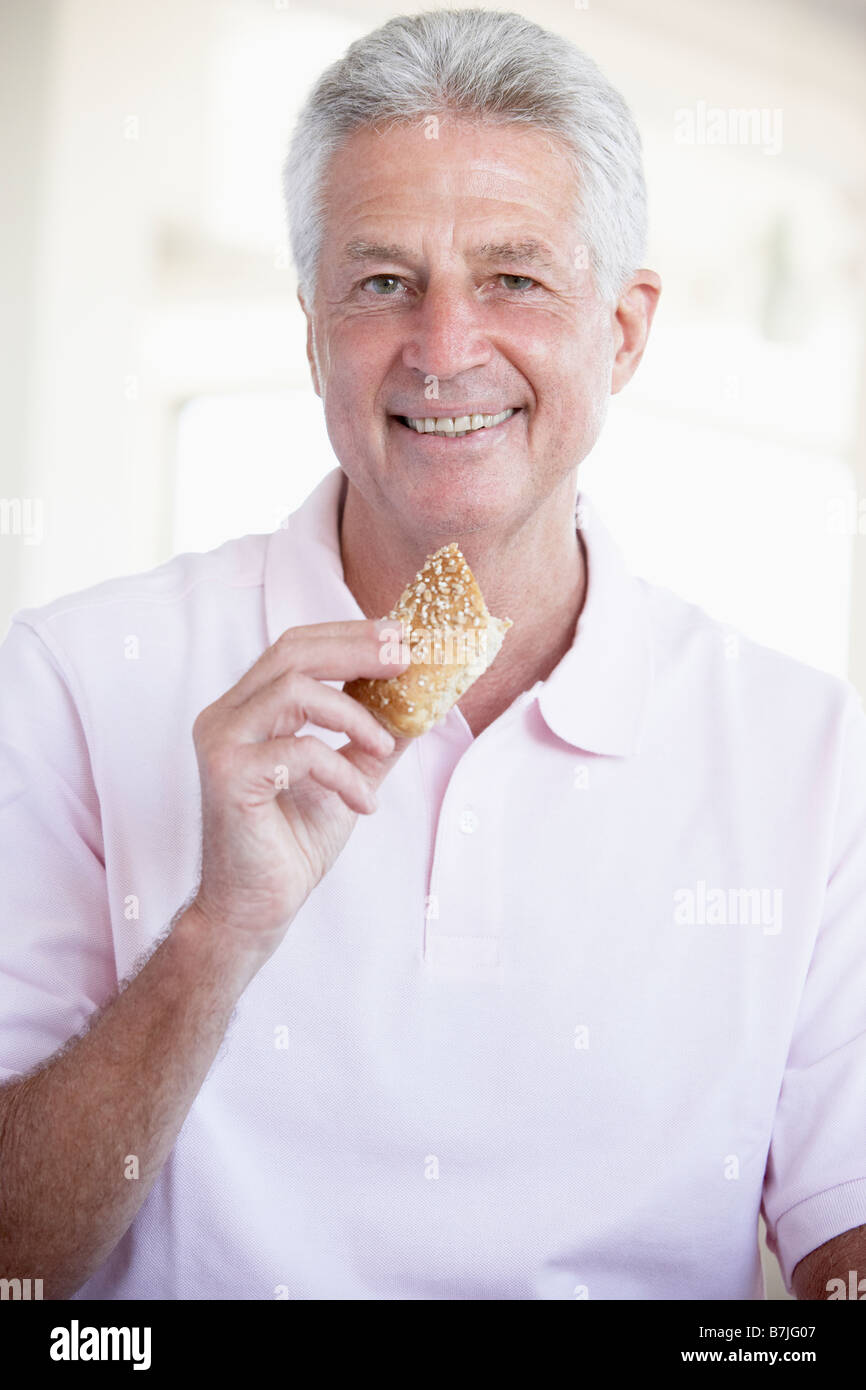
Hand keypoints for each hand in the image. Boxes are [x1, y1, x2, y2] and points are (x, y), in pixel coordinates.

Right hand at [189, 618, 409, 965]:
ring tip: (386, 746)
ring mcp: (222, 742)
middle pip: (292, 651)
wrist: (256, 906)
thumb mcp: (348, 776)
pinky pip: (299, 751)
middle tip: (406, 656)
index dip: (350, 634)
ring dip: (354, 714)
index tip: (401, 635)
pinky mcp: (228, 776)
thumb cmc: (292, 841)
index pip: (296, 647)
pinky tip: (363, 802)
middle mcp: (226, 716)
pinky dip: (342, 772)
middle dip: (356, 648)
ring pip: (293, 689)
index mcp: (247, 708)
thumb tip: (423, 703)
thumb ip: (374, 738)